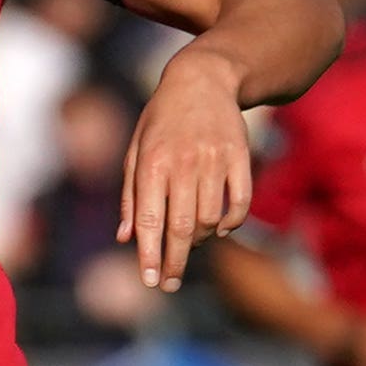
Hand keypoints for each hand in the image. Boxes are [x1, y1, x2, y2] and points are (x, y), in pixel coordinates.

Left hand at [117, 47, 253, 292]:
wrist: (201, 81)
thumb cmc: (160, 123)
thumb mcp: (135, 152)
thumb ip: (130, 197)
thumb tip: (126, 240)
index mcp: (151, 163)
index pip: (151, 220)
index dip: (150, 255)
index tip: (149, 282)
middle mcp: (183, 163)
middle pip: (181, 227)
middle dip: (174, 262)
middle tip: (168, 285)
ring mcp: (214, 160)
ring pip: (210, 219)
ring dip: (200, 240)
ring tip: (188, 244)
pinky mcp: (240, 156)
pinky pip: (240, 202)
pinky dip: (231, 222)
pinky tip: (219, 228)